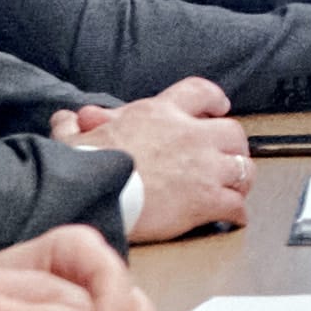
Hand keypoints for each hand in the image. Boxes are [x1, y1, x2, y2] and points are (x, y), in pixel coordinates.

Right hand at [59, 82, 250, 232]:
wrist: (98, 191)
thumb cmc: (87, 163)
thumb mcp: (78, 134)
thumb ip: (76, 124)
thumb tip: (67, 119)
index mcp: (161, 113)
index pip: (200, 93)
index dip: (214, 100)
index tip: (220, 106)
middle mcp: (190, 135)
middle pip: (233, 133)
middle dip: (234, 146)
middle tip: (230, 156)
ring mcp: (203, 167)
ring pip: (243, 168)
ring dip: (240, 179)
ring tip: (235, 188)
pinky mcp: (207, 199)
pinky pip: (236, 206)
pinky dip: (236, 213)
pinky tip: (232, 218)